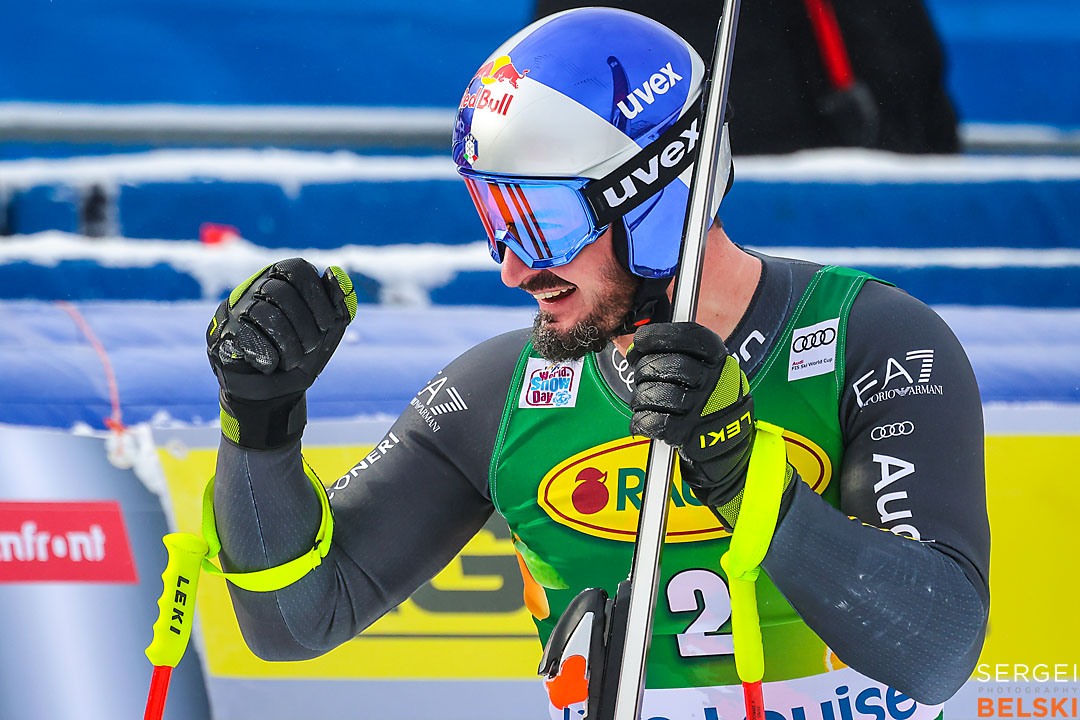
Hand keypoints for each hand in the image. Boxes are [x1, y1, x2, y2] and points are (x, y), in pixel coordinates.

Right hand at [207, 258, 356, 448]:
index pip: (296, 269)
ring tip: (293, 360)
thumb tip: (336, 272)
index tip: (327, 323)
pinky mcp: (222, 334)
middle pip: (280, 291)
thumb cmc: (303, 354)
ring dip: (288, 343)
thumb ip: (338, 302)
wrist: (277, 393)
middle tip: (310, 346)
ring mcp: (234, 310)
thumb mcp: (329, 330)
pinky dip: (269, 355)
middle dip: (304, 324)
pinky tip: (273, 365)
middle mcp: (253, 289)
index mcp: (281, 282)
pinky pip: (246, 335)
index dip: (317, 295)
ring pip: (263, 313)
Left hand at [627, 322, 791, 528]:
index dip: (658, 335)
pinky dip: (641, 422)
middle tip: (643, 377)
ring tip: (644, 402)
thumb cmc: (708, 403)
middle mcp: (714, 380)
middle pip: (665, 365)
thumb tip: (634, 350)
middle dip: (643, 370)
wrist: (731, 448)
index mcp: (718, 359)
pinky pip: (654, 422)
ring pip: (655, 393)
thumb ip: (675, 354)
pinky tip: (642, 422)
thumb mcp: (705, 370)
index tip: (642, 342)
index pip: (687, 335)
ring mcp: (703, 407)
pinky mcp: (690, 433)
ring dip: (640, 398)